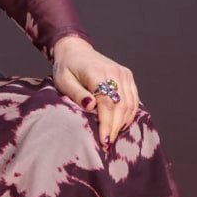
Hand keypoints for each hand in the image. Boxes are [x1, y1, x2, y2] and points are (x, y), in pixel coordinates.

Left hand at [49, 36, 139, 153]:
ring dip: (123, 123)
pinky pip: (133, 99)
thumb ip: (77, 94)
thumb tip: (91, 106)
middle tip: (107, 145)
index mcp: (97, 72)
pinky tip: (120, 126)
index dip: (107, 124)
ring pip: (130, 104)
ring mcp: (123, 73)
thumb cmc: (66, 68)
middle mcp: (114, 72)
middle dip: (115, 128)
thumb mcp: (63, 81)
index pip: (107, 103)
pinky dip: (129, 114)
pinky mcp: (127, 76)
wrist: (75, 51)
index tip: (104, 141)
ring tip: (112, 138)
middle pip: (121, 105)